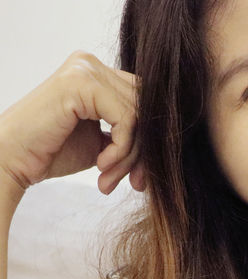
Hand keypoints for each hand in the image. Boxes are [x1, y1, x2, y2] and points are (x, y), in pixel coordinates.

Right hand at [0, 52, 143, 197]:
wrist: (14, 160)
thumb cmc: (54, 152)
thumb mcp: (104, 141)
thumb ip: (132, 133)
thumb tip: (170, 145)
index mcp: (98, 73)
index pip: (145, 102)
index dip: (151, 141)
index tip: (140, 178)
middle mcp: (92, 64)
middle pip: (147, 107)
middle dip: (144, 152)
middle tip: (132, 183)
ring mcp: (85, 69)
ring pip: (141, 116)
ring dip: (130, 157)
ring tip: (109, 179)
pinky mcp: (81, 83)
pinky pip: (127, 120)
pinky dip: (122, 150)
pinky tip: (101, 166)